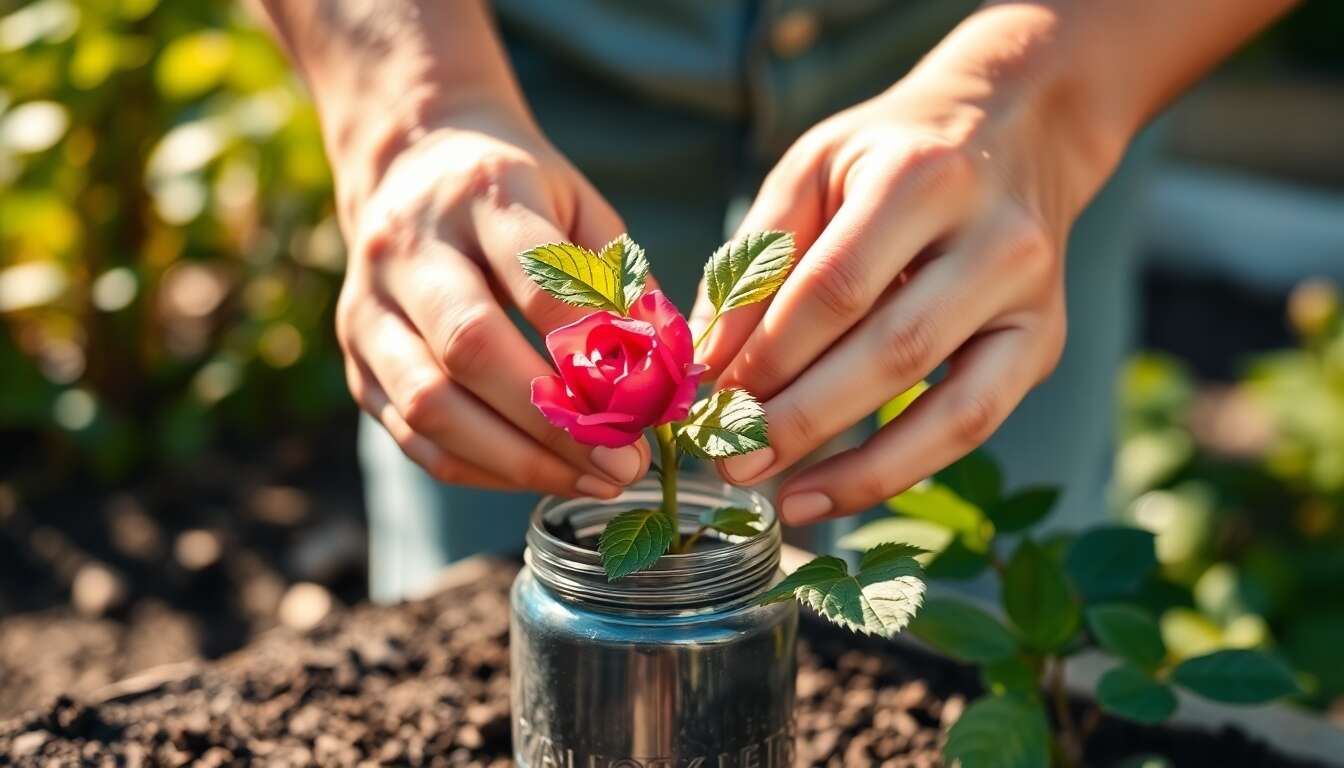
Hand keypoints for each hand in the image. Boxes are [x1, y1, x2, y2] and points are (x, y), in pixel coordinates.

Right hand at [336, 102, 649, 496]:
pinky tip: (541, 474)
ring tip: (593, 478)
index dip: (594, 352)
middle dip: (556, 423)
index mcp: (481, 194)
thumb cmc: (515, 191)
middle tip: (626, 462)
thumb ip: (621, 280)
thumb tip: (667, 372)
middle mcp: (409, 250)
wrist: (409, 160)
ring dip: (519, 460)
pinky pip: (413, 438)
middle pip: (471, 349)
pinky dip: (482, 468)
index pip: (536, 282)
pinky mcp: (355, 364)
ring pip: (430, 406)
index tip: (650, 404)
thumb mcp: (578, 204)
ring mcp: (368, 310)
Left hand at [691, 57, 1115, 524]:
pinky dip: (900, 470)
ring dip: (854, 466)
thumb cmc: (891, 154)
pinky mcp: (1042, 344)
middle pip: (891, 350)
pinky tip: (832, 493)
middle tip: (728, 459)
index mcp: (923, 178)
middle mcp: (994, 240)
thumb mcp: (813, 170)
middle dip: (800, 418)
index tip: (710, 398)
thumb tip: (710, 362)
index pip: (836, 287)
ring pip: (947, 407)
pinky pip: (973, 426)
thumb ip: (758, 258)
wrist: (1014, 130)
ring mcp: (1031, 299)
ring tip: (779, 497)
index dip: (770, 354)